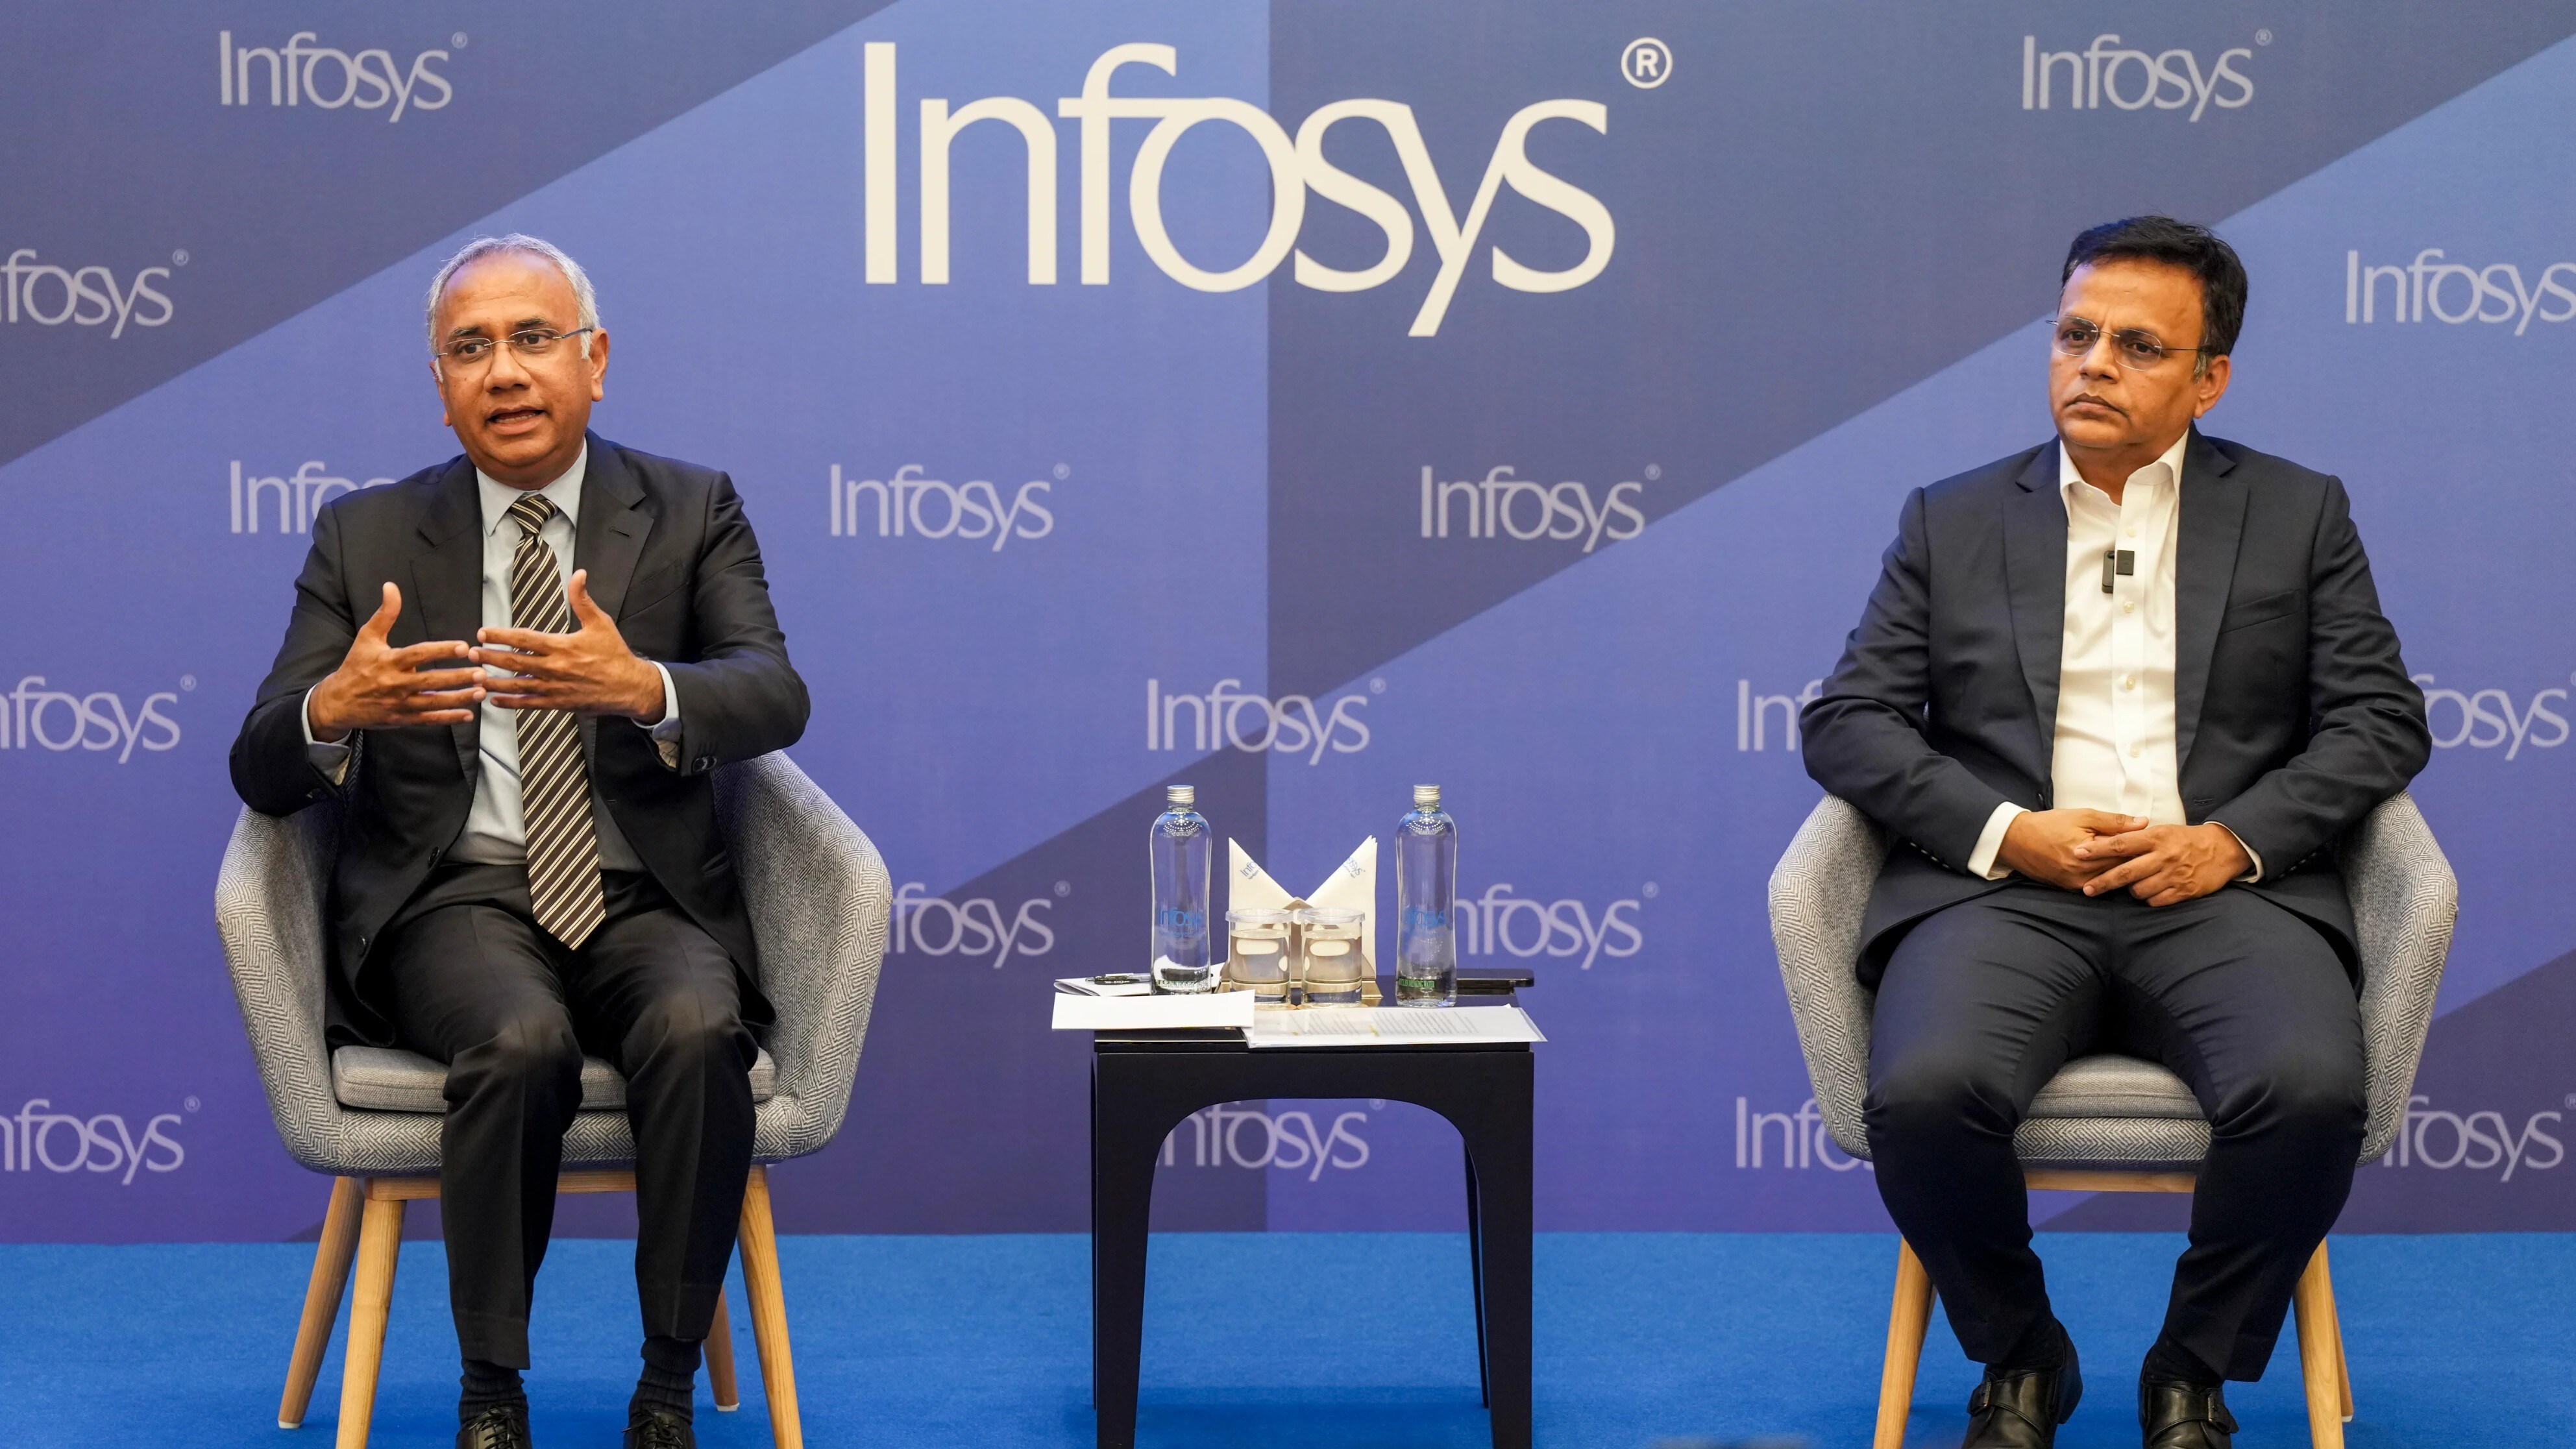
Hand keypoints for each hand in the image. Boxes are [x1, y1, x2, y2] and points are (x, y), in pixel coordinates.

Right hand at [306, 583, 482, 739]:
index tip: (464, 646)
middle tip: (481, 673)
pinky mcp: (402, 719)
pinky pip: (428, 720)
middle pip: (431, 681)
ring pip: (433, 703)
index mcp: (389, 661)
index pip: (418, 654)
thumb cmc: (356, 666)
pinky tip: (468, 715)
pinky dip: (448, 718)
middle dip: (457, 678)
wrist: (337, 702)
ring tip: (481, 693)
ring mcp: (400, 704)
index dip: (442, 650)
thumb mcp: (367, 637)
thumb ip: (385, 613)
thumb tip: (391, 586)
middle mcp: (395, 683)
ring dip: (459, 698)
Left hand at [470, 569, 664, 720]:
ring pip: (517, 685)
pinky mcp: (558, 703)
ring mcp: (554, 687)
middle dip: (490, 657)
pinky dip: (510, 703)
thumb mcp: (600, 623)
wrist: (630, 687)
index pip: (523, 639)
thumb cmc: (615, 654)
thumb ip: (583, 599)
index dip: (501, 636)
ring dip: (494, 681)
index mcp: (561, 646)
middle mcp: (554, 667)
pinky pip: (529, 703)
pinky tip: (495, 699)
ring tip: (476, 676)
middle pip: (514, 662)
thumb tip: (578, 574)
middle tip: (471, 654)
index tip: (483, 633)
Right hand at [1996, 809, 2147, 890]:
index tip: (2154, 843)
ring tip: (2135, 860)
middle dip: (2135, 861)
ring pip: (2111, 879)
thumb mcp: (2083, 816)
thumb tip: (2143, 823)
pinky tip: (2112, 867)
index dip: (2142, 848)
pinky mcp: (2071, 888)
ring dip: (2122, 870)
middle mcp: (2084, 874)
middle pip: (2121, 870)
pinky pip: (2097, 883)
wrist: (2016, 841)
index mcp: (2088, 854)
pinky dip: (2106, 875)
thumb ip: (2114, 821)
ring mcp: (2077, 884)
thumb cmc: (2049, 825)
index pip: (2126, 854)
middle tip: (2150, 852)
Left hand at [2074, 823, 2250, 907]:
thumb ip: (2137, 837)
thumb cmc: (2185, 839)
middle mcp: (2163, 856)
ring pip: (2139, 890)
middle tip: (2087, 889)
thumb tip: (2106, 841)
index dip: (2097, 849)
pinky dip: (2149, 899)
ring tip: (2134, 884)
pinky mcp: (2184, 891)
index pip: (2120, 844)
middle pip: (2125, 872)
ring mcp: (2174, 875)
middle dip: (2102, 882)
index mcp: (2155, 837)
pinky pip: (2156, 901)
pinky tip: (2151, 892)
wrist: (2222, 850)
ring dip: (2131, 890)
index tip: (2078, 853)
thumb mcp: (2162, 831)